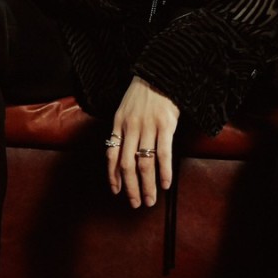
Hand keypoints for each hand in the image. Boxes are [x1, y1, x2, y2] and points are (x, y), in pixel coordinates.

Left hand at [107, 77, 179, 208]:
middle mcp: (131, 128)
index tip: (117, 192)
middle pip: (127, 165)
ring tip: (151, 200)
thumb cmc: (143, 94)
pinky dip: (164, 172)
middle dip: (130, 188)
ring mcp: (148, 127)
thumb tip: (123, 154)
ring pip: (144, 163)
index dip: (113, 176)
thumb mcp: (125, 110)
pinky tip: (166, 184)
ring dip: (147, 186)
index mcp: (118, 124)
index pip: (111, 156)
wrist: (160, 73)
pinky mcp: (165, 125)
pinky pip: (163, 154)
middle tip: (135, 204)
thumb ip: (123, 130)